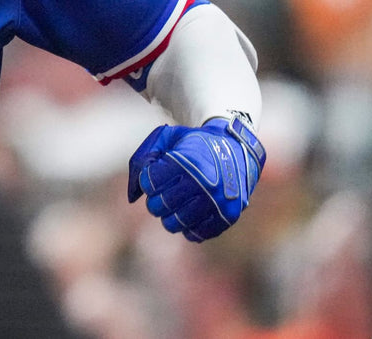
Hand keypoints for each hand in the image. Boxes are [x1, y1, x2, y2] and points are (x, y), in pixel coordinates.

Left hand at [127, 116, 264, 241]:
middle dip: (155, 200)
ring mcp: (216, 202)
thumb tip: (132, 197)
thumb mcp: (167, 137)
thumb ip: (142, 159)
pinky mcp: (228, 216)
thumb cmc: (195, 144)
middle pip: (158, 206)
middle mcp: (202, 183)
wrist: (238, 148)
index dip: (148, 180)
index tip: (156, 174)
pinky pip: (197, 233)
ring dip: (169, 215)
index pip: (149, 183)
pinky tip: (189, 214)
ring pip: (174, 224)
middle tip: (164, 192)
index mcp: (185, 162)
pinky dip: (188, 227)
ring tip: (175, 204)